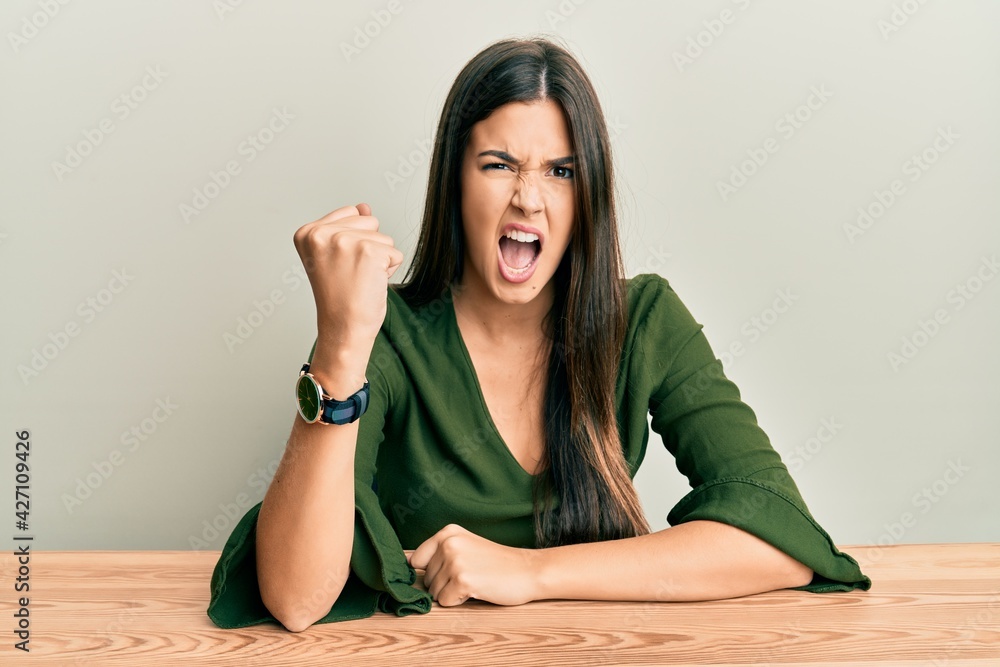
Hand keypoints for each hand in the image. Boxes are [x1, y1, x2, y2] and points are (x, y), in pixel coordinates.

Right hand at [292, 203, 402, 379]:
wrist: (343, 329)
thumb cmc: (340, 296)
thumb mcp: (337, 255)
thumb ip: (349, 226)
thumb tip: (364, 206)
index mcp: (307, 231)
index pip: (351, 214)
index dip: (353, 242)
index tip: (339, 266)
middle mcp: (322, 233)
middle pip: (370, 221)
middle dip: (368, 248)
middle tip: (350, 274)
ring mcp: (345, 241)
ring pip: (385, 237)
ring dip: (379, 260)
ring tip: (359, 280)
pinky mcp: (369, 252)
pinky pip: (395, 253)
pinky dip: (389, 271)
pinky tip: (370, 285)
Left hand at [407, 524, 541, 606]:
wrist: (528, 570)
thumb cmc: (497, 563)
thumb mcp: (466, 546)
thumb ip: (439, 552)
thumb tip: (406, 564)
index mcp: (447, 532)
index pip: (415, 560)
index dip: (430, 572)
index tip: (449, 572)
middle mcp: (448, 543)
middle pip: (426, 578)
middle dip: (444, 583)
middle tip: (471, 575)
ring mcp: (455, 561)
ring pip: (434, 592)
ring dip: (453, 593)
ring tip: (476, 581)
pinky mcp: (462, 580)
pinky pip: (445, 602)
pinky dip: (460, 601)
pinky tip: (478, 589)